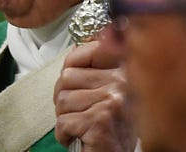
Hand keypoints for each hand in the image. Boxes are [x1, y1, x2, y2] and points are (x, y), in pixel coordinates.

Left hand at [53, 37, 135, 151]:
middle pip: (66, 77)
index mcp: (123, 69)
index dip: (72, 65)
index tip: (74, 80)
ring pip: (62, 99)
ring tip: (83, 125)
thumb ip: (95, 67)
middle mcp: (121, 82)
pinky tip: (79, 137)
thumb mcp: (109, 90)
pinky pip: (62, 122)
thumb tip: (76, 47)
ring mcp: (111, 101)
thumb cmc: (111, 127)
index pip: (86, 50)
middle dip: (65, 97)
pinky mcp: (99, 121)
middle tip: (80, 112)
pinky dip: (64, 134)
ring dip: (65, 117)